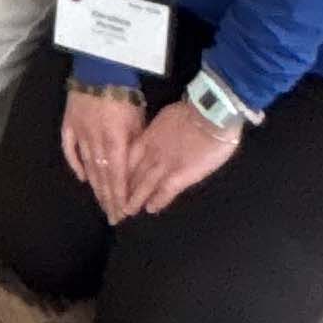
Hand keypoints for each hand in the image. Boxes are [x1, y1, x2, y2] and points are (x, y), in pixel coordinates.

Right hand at [60, 86, 149, 222]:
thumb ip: (135, 147)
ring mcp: (80, 133)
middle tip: (113, 217)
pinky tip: (82, 177)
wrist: (100, 68)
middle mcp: (95, 142)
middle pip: (102, 176)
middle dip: (108, 198)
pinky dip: (76, 164)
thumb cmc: (126, 95)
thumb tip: (135, 171)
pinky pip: (70, 148)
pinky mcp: (69, 124)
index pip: (118, 177)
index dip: (120, 197)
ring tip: (100, 203)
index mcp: (114, 141)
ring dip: (95, 187)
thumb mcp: (138, 122)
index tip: (124, 214)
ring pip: (88, 166)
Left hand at [120, 100, 240, 218]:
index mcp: (148, 136)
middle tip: (113, 201)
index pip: (129, 157)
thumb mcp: (167, 117)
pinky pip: (165, 191)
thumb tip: (159, 135)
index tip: (112, 179)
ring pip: (144, 184)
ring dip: (134, 199)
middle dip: (122, 188)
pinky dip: (158, 201)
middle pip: (132, 173)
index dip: (120, 169)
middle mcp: (151, 152)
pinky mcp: (180, 175)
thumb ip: (159, 130)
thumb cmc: (193, 111)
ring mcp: (164, 164)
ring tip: (125, 211)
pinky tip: (150, 209)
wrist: (210, 114)